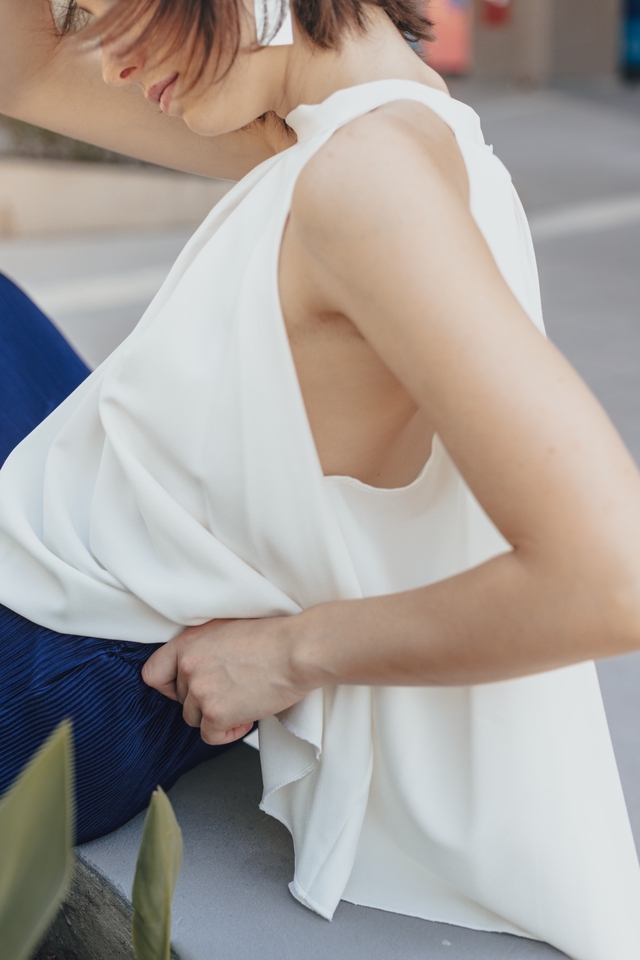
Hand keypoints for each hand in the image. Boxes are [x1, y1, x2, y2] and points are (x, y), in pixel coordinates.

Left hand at [141, 616, 310, 745]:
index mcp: (187, 642)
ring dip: (217, 716)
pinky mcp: (215, 713)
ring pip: (194, 719)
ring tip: (244, 701)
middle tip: (233, 691)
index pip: (152, 674)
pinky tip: (247, 716)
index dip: (169, 687)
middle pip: (181, 700)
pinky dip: (228, 733)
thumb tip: (196, 671)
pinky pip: (211, 736)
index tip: (186, 690)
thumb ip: (203, 648)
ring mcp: (200, 690)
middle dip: (204, 700)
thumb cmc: (272, 638)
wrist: (297, 650)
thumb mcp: (226, 630)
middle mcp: (188, 665)